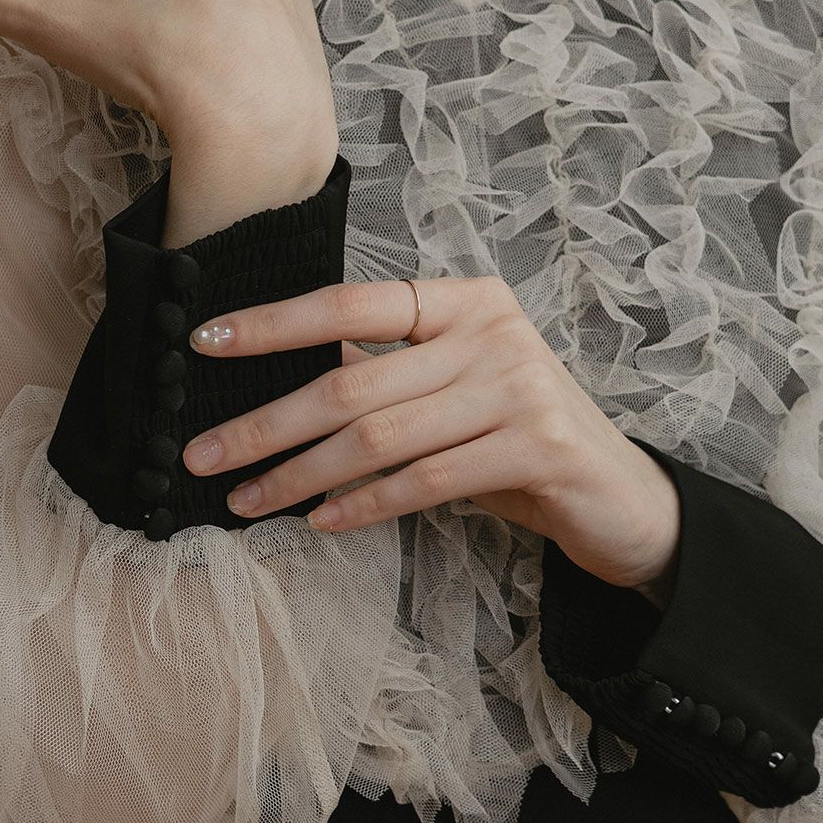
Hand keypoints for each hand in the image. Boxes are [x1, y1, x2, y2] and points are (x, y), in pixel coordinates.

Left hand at [181, 274, 682, 591]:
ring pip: (378, 437)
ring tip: (245, 500)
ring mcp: (519, 388)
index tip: (204, 343)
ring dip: (298, 475)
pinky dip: (362, 505)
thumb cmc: (516, 439)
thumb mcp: (451, 388)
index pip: (352, 302)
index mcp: (466, 301)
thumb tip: (277, 373)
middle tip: (202, 455)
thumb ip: (384, 372)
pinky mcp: (536, 448)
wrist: (621, 496)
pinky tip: (319, 521)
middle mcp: (493, 332)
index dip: (274, 323)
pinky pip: (424, 480)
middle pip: (351, 380)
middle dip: (264, 423)